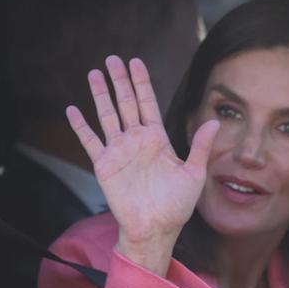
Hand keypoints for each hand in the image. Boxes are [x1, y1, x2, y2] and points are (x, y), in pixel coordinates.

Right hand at [66, 55, 218, 274]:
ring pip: (107, 115)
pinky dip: (81, 126)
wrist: (155, 228)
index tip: (136, 62)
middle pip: (126, 103)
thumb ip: (201, 146)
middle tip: (113, 58)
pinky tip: (73, 109)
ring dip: (100, 95)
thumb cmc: (177, 205)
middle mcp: (136, 140)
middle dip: (120, 81)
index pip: (148, 103)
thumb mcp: (194, 173)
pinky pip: (90, 141)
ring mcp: (119, 151)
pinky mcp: (104, 165)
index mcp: (158, 139)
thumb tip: (215, 121)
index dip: (142, 83)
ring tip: (94, 73)